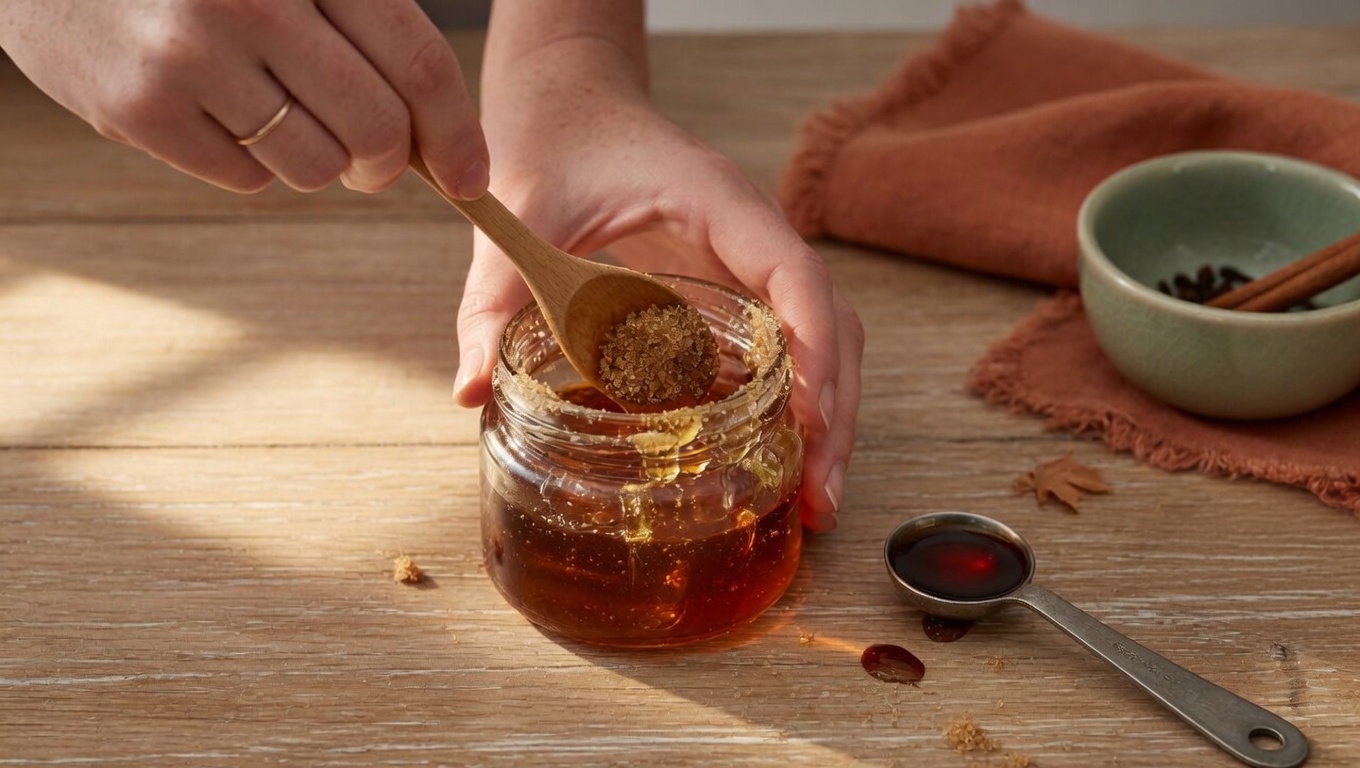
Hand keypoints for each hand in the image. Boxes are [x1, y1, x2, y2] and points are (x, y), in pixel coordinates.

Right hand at [0, 0, 487, 196]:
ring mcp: (187, 61)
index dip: (457, 134)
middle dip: (391, 162)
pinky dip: (253, 161)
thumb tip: (437, 126)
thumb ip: (363, 15)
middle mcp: (249, 5)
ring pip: (316, 167)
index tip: (472, 176)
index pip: (418, 64)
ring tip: (283, 112)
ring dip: (321, 160)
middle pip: (377, 132)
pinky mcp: (138, 111)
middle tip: (378, 157)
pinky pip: (247, 179)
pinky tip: (223, 109)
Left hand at [452, 39, 861, 531]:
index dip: (812, 350)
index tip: (807, 421)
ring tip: (813, 495)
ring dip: (829, 413)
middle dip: (835, 408)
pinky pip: (790, 341)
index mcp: (719, 201)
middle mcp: (754, 230)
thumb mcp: (518, 219)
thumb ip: (491, 301)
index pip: (794, 275)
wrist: (573, 107)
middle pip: (833, 320)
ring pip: (826, 335)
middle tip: (818, 494)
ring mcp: (754, 258)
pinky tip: (781, 454)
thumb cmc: (556, 148)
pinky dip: (799, 398)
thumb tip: (471, 388)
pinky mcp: (740, 283)